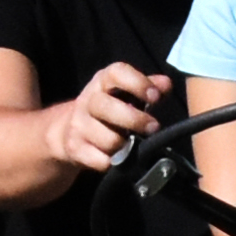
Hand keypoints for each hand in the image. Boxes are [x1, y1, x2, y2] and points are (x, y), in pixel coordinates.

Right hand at [45, 64, 168, 174]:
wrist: (70, 130)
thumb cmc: (110, 109)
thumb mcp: (127, 93)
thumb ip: (149, 86)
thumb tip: (166, 84)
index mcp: (102, 82)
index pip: (116, 73)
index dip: (137, 83)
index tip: (155, 97)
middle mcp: (87, 101)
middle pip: (107, 107)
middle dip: (134, 119)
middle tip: (154, 127)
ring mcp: (79, 126)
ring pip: (108, 140)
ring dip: (126, 146)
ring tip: (133, 144)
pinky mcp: (76, 149)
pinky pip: (102, 161)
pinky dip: (115, 162)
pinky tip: (119, 157)